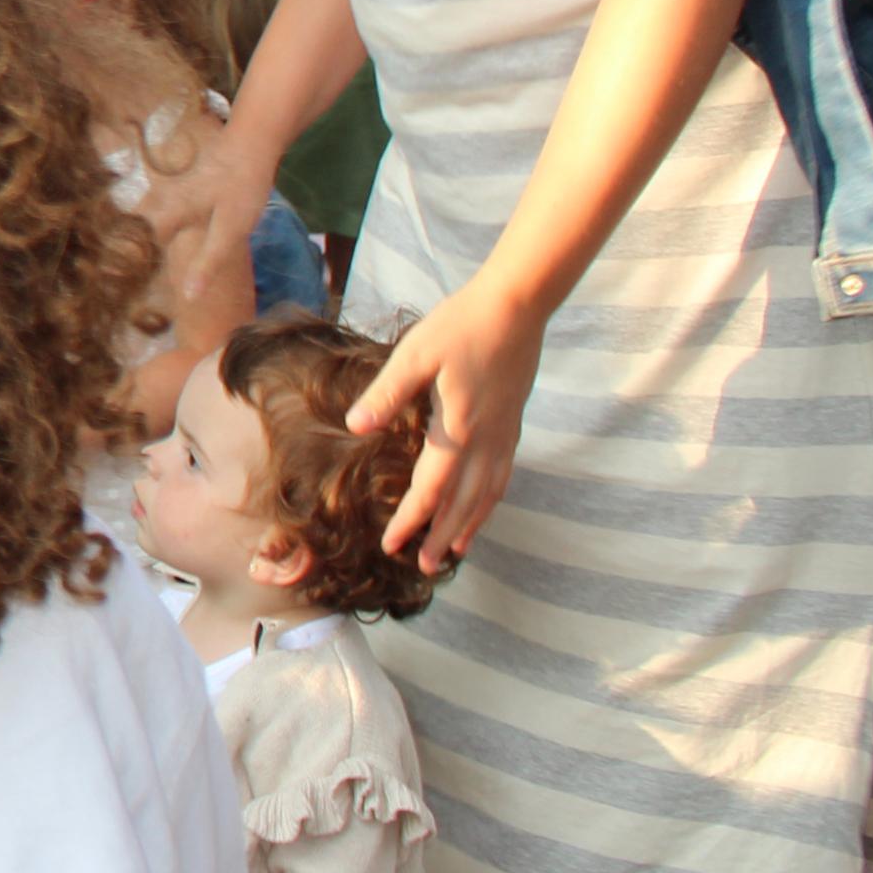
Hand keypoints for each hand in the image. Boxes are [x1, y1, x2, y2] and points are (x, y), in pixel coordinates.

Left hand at [348, 277, 546, 569]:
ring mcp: (505, 435)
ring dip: (469, 526)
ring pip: (488, 496)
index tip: (390, 544)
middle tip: (421, 566)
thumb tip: (355, 426)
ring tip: (454, 554)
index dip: (411, 520)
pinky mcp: (514, 425)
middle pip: (462, 503)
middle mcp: (486, 441)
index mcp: (458, 428)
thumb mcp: (415, 355)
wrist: (516, 307)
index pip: (431, 489)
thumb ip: (386, 393)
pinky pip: (503, 477)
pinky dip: (490, 502)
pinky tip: (483, 508)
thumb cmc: (460, 325)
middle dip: (440, 537)